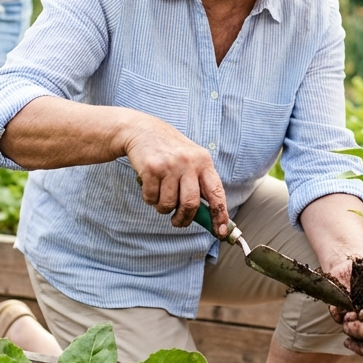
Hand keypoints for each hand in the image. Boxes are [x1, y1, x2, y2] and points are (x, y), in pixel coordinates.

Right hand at [123, 113, 229, 234]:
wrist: (142, 130)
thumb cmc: (170, 150)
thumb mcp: (191, 160)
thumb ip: (199, 184)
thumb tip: (208, 217)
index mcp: (204, 162)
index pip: (216, 193)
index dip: (219, 215)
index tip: (220, 232)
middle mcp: (189, 162)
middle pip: (191, 204)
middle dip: (184, 219)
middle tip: (178, 222)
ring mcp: (170, 165)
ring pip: (169, 205)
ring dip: (163, 208)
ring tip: (161, 195)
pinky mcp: (151, 169)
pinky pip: (151, 199)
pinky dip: (150, 199)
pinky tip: (150, 186)